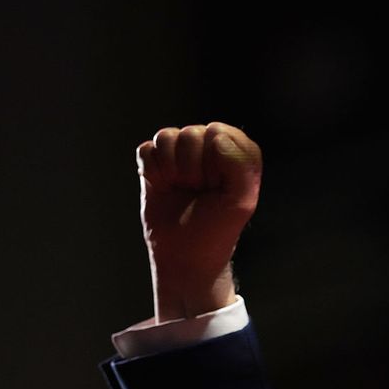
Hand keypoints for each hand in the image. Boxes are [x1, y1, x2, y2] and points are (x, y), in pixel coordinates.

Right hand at [136, 122, 262, 321]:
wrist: (186, 255)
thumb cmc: (218, 228)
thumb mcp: (242, 201)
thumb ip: (240, 165)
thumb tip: (215, 136)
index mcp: (236, 150)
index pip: (219, 133)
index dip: (215, 161)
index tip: (218, 186)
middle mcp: (209, 146)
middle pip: (190, 133)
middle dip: (192, 168)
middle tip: (199, 191)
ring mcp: (181, 153)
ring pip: (166, 137)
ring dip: (172, 169)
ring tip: (183, 189)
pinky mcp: (155, 163)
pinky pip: (146, 150)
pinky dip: (153, 172)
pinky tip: (164, 188)